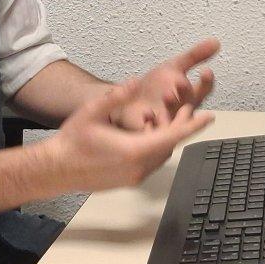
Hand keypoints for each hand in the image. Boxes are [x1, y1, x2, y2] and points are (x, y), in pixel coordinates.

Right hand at [44, 79, 212, 192]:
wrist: (55, 170)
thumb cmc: (71, 142)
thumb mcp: (91, 112)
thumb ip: (115, 97)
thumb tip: (133, 82)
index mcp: (134, 150)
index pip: (172, 136)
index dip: (192, 124)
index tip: (209, 116)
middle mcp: (138, 167)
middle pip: (170, 145)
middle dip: (182, 127)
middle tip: (192, 109)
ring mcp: (134, 177)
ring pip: (162, 155)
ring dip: (169, 137)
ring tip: (173, 118)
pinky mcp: (129, 181)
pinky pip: (151, 162)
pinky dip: (157, 147)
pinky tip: (152, 134)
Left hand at [110, 39, 218, 131]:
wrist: (128, 99)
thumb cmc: (155, 87)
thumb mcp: (174, 67)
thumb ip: (194, 56)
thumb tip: (216, 42)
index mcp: (188, 96)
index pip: (203, 90)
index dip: (206, 82)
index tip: (206, 70)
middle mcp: (179, 111)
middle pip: (188, 105)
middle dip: (185, 94)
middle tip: (181, 82)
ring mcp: (165, 122)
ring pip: (173, 119)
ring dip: (171, 107)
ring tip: (167, 95)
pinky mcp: (149, 131)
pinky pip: (152, 130)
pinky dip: (150, 121)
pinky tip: (147, 112)